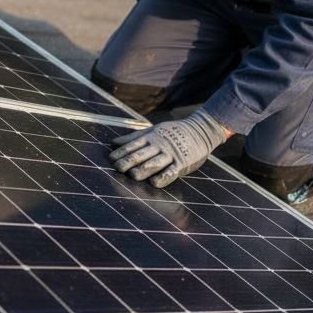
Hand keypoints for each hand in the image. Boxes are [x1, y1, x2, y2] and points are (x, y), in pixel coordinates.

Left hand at [109, 109, 229, 187]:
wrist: (201, 130)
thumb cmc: (173, 132)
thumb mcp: (153, 129)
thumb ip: (134, 138)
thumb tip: (113, 142)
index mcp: (151, 137)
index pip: (133, 145)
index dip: (121, 153)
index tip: (111, 159)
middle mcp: (159, 145)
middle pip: (141, 155)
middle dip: (128, 162)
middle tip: (118, 168)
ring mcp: (171, 154)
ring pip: (154, 163)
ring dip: (142, 170)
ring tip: (132, 175)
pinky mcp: (182, 163)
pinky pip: (172, 172)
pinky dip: (163, 177)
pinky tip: (154, 182)